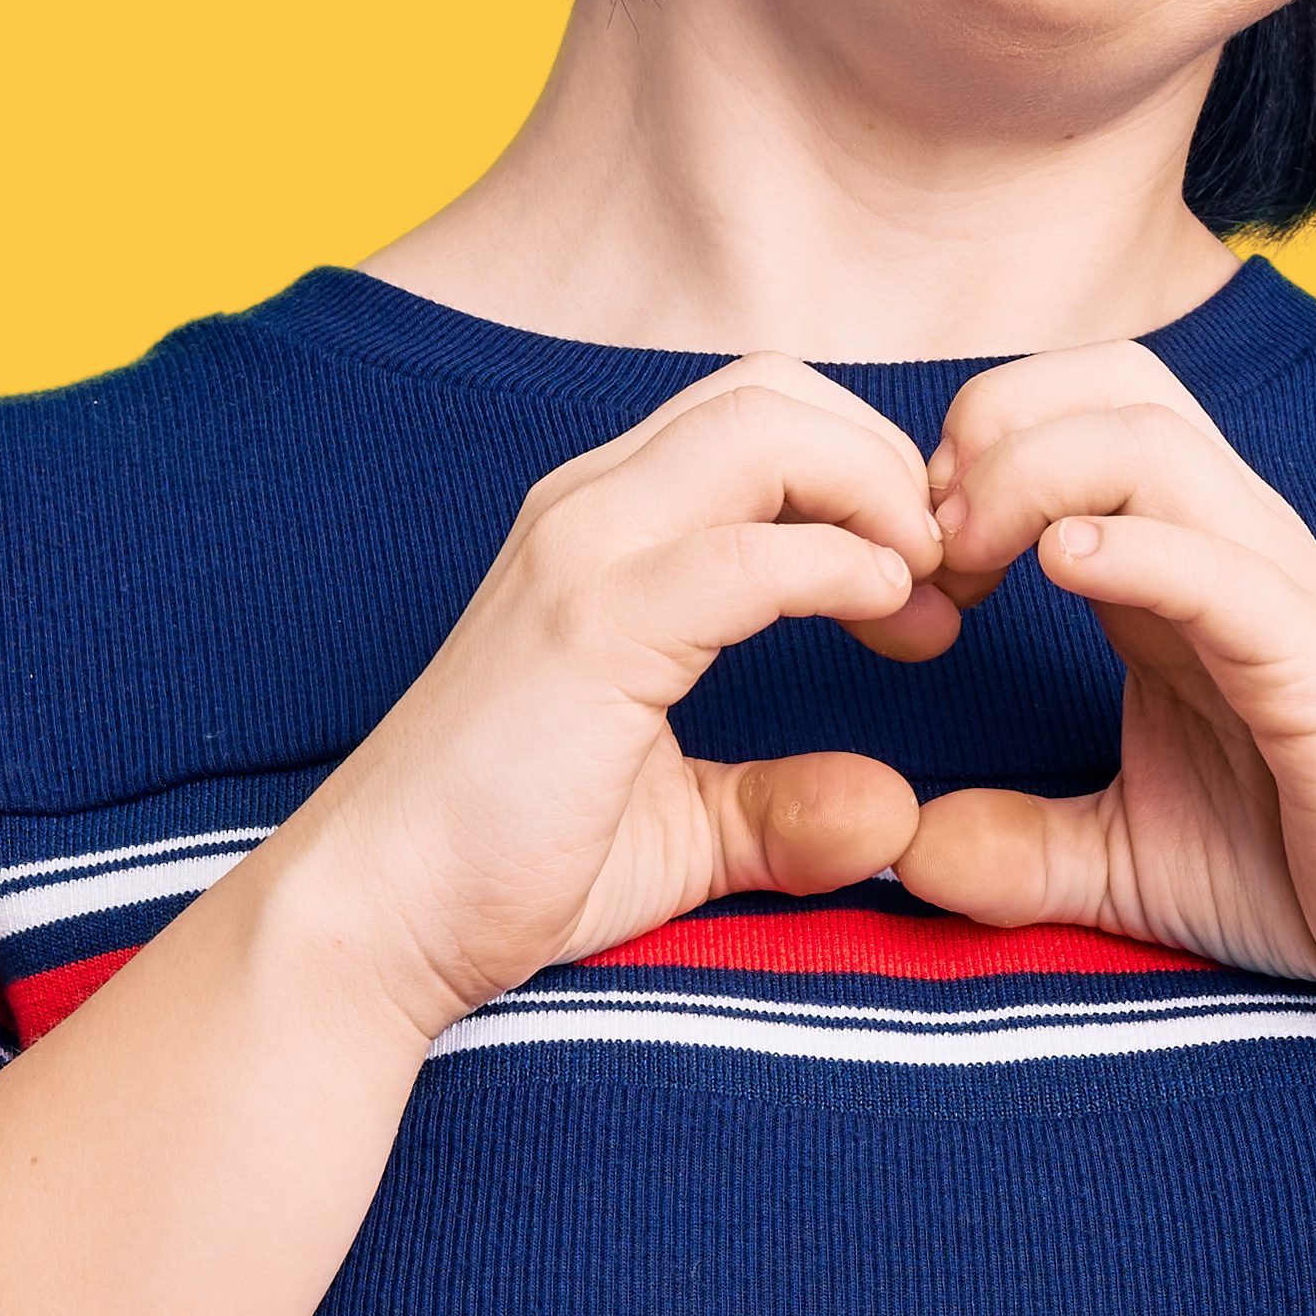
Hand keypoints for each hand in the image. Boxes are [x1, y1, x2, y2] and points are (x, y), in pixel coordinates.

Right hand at [257, 360, 959, 1036]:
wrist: (370, 923)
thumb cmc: (502, 870)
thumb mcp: (674, 829)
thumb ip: (779, 806)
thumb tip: (892, 810)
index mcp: (602, 528)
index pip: (761, 416)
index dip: (867, 475)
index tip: (925, 585)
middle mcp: (588, 511)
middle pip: (778, 392)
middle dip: (888, 462)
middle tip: (944, 577)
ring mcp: (582, 556)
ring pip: (770, 430)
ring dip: (879, 494)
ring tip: (925, 593)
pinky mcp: (589, 629)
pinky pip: (750, 553)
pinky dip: (843, 565)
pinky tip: (887, 615)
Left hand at [891, 342, 1315, 1010]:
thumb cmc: (1314, 871)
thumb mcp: (1125, 863)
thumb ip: (1016, 849)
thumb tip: (904, 849)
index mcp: (1179, 570)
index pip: (1069, 420)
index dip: (963, 462)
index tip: (911, 571)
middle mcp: (1228, 549)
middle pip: (1108, 383)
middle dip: (993, 427)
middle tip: (934, 546)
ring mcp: (1277, 593)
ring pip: (1150, 440)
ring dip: (1033, 476)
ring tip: (976, 566)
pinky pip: (1222, 563)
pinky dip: (1136, 544)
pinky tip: (1063, 571)